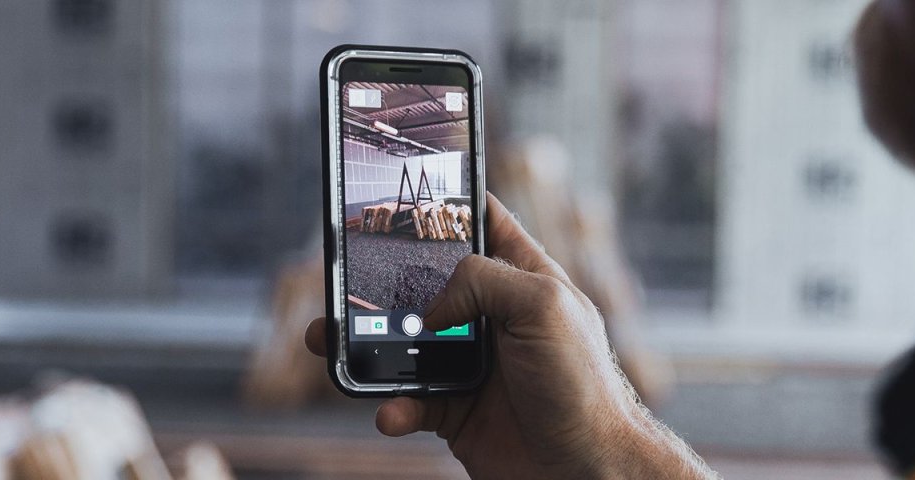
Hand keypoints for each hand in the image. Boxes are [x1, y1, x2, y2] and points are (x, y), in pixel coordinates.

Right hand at [305, 192, 715, 478]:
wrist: (586, 471)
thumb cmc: (583, 384)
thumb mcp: (543, 305)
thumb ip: (482, 280)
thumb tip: (432, 304)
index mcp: (522, 278)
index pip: (484, 224)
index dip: (451, 204)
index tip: (410, 188)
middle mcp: (492, 317)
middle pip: (426, 284)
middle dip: (382, 281)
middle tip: (343, 278)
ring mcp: (470, 364)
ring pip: (403, 344)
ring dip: (365, 345)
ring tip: (328, 341)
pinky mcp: (454, 410)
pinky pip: (409, 402)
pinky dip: (393, 406)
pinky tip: (391, 411)